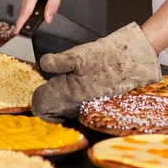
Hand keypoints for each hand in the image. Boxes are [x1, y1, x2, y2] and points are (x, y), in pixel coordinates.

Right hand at [14, 0, 74, 33]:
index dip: (21, 23)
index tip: (17, 32)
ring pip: (28, 5)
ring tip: (48, 3)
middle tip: (38, 22)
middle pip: (26, 10)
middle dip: (31, 17)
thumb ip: (52, 8)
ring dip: (36, 9)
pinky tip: (45, 1)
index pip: (25, 11)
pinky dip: (36, 4)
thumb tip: (47, 19)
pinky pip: (30, 0)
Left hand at [31, 23, 160, 118]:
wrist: (130, 63)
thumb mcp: (79, 55)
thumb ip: (58, 62)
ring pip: (62, 112)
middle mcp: (73, 107)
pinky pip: (74, 111)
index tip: (42, 85)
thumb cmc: (104, 58)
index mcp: (66, 94)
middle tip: (54, 83)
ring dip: (60, 100)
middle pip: (49, 111)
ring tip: (69, 83)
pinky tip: (78, 89)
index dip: (37, 95)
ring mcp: (83, 110)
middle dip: (48, 99)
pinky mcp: (92, 109)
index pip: (39, 106)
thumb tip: (42, 64)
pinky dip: (72, 103)